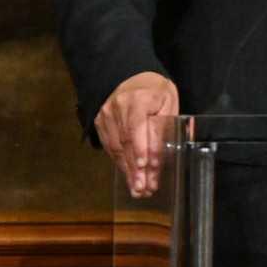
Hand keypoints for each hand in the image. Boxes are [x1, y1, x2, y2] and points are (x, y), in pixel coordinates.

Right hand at [95, 71, 178, 197]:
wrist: (131, 77)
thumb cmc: (155, 91)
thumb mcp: (168, 102)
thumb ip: (163, 125)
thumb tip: (158, 155)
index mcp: (138, 99)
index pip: (137, 127)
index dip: (141, 148)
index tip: (145, 166)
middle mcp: (117, 108)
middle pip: (125, 142)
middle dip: (135, 168)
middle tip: (143, 188)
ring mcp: (105, 116)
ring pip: (116, 148)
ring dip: (127, 170)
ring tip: (137, 188)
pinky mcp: (99, 122)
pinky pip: (110, 146)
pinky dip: (120, 162)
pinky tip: (128, 174)